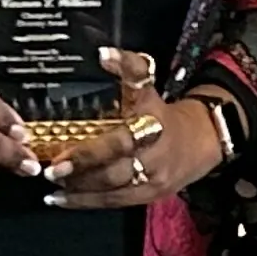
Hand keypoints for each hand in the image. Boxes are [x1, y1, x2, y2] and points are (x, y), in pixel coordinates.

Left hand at [46, 50, 227, 208]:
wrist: (204, 140)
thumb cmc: (163, 115)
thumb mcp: (149, 89)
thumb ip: (130, 68)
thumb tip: (103, 53)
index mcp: (151, 123)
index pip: (122, 139)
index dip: (93, 147)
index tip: (64, 151)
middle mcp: (153, 153)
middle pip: (114, 166)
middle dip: (82, 169)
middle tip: (52, 169)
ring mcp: (153, 178)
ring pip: (113, 189)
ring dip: (80, 189)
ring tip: (52, 186)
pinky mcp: (150, 196)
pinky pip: (115, 202)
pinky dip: (87, 202)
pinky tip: (62, 200)